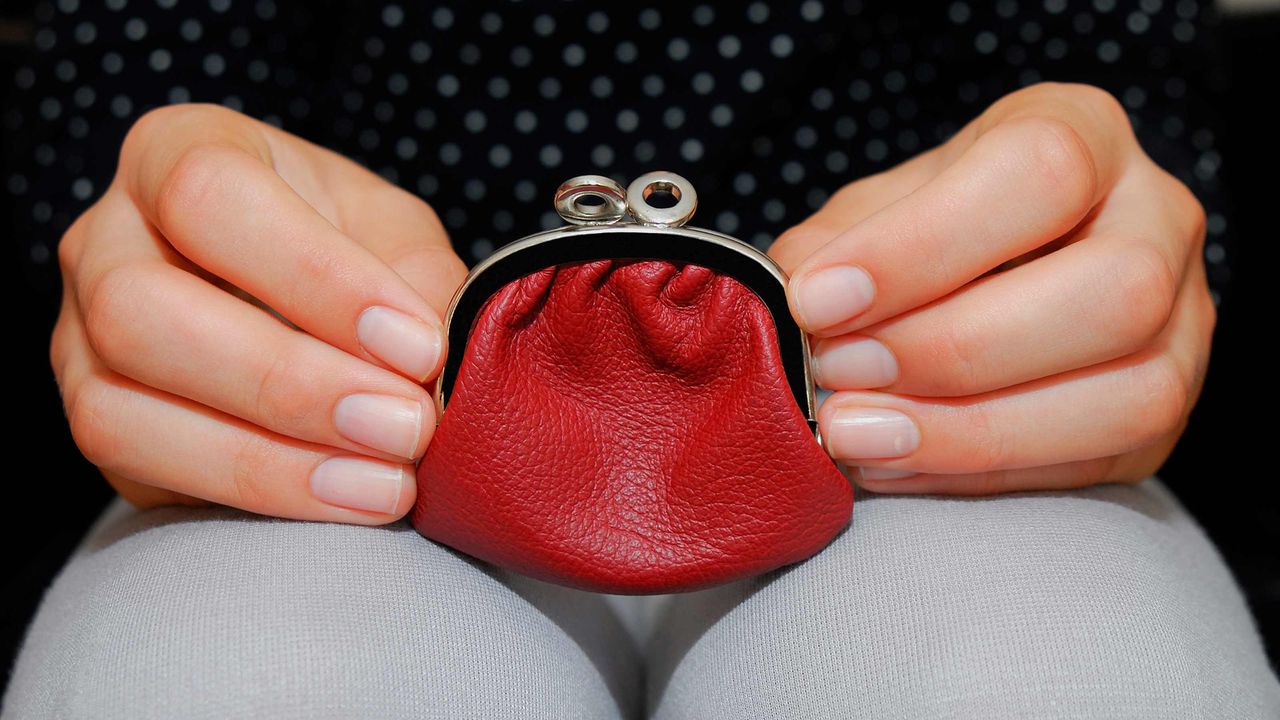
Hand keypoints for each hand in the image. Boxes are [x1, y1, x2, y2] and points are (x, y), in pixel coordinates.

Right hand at [51, 104, 467, 522]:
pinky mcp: (98, 421)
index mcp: (178, 152)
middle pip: (141, 312)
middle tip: (405, 428)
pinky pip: (140, 474)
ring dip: (268, 461)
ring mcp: (77, 338)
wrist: (299, 299)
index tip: (417, 346)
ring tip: (386, 483)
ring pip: (116, 411)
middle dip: (288, 385)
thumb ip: (418, 284)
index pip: (211, 196)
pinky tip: (344, 498)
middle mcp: (106, 240)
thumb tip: (437, 371)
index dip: (316, 278)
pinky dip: (253, 495)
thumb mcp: (395, 235)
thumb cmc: (348, 247)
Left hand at [771, 83, 1213, 493]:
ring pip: (1131, 396)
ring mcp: (1183, 324)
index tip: (818, 299)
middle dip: (953, 349)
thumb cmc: (928, 231)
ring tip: (857, 435)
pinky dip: (981, 474)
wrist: (988, 278)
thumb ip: (835, 246)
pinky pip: (1098, 464)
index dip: (921, 245)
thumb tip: (793, 303)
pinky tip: (896, 463)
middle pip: (1112, 290)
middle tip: (840, 373)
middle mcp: (1157, 220)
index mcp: (1084, 133)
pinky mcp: (1165, 415)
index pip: (1037, 173)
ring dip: (970, 432)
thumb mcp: (876, 210)